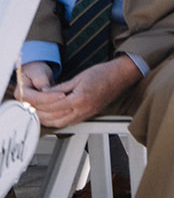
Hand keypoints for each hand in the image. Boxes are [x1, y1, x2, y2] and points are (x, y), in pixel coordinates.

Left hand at [15, 56, 140, 127]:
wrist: (121, 77)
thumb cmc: (104, 74)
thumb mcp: (78, 77)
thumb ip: (60, 88)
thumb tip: (45, 93)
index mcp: (79, 99)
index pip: (50, 104)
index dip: (36, 101)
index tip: (27, 97)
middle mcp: (82, 110)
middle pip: (52, 117)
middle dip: (36, 111)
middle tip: (27, 104)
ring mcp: (85, 114)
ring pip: (58, 123)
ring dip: (44, 118)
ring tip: (35, 110)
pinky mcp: (87, 115)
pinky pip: (66, 122)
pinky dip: (54, 120)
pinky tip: (49, 115)